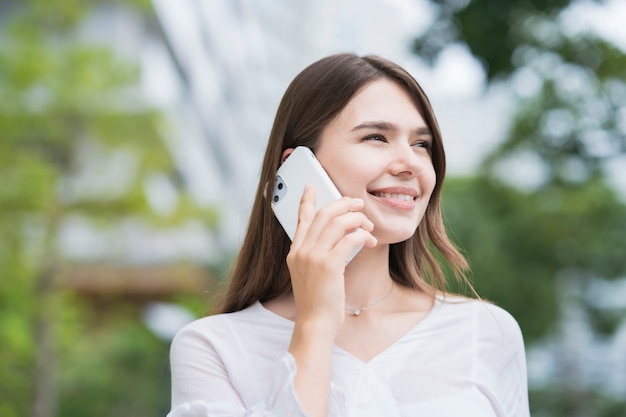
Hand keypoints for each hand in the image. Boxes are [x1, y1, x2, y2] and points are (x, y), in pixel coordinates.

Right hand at [286, 184, 376, 329]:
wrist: (315, 323)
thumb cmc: (317, 303)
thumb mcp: (310, 275)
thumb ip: (317, 256)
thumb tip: (339, 239)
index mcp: (295, 252)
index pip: (300, 219)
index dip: (306, 200)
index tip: (311, 186)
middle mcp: (301, 251)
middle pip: (324, 214)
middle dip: (344, 204)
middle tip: (359, 205)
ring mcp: (313, 257)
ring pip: (338, 222)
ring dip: (358, 219)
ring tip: (369, 226)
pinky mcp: (328, 265)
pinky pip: (349, 238)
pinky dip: (362, 235)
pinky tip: (369, 241)